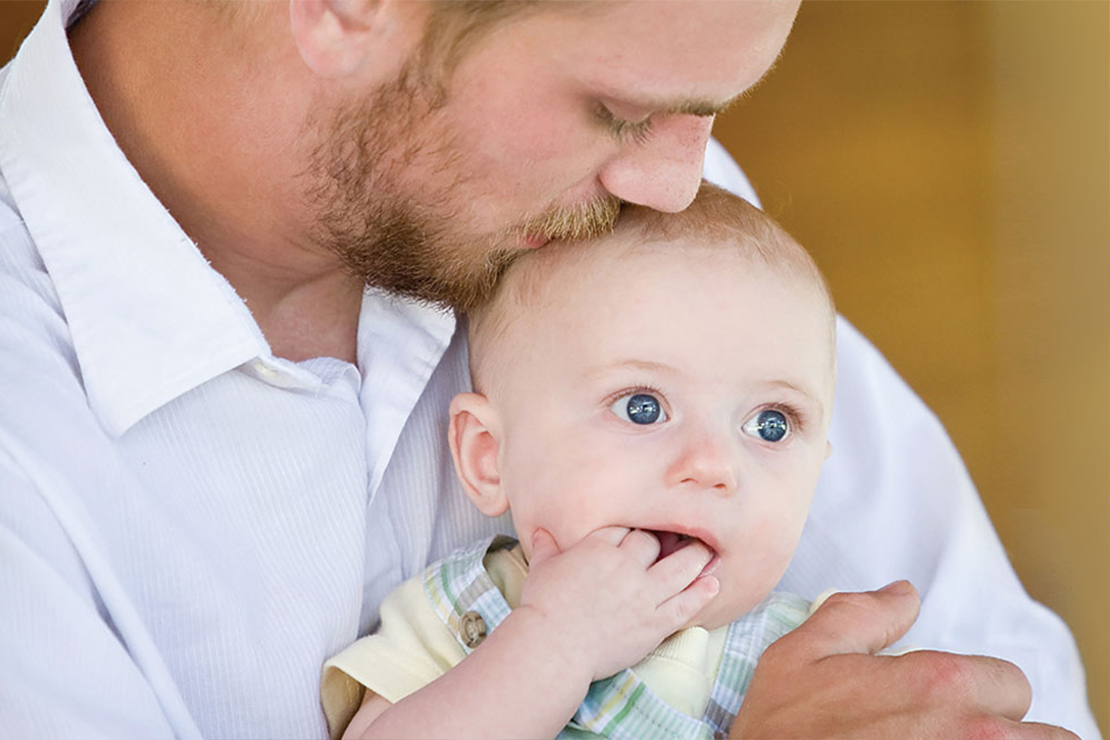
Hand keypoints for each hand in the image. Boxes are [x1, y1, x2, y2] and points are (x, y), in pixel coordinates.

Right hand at [515, 527, 718, 681]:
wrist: (553, 648)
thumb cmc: (543, 607)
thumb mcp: (541, 569)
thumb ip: (545, 548)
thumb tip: (539, 533)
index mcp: (599, 547)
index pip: (626, 528)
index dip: (637, 527)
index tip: (644, 528)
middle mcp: (626, 566)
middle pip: (655, 543)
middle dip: (667, 537)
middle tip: (680, 534)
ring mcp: (644, 595)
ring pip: (680, 568)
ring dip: (696, 557)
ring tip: (707, 552)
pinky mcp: (654, 623)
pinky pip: (686, 604)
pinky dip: (702, 593)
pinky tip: (713, 584)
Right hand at [730, 581, 1078, 739]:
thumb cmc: (781, 733)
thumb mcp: (800, 656)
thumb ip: (858, 614)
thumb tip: (902, 593)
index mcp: (937, 684)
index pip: (1008, 682)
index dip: (978, 691)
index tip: (946, 707)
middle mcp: (969, 733)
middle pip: (1040, 733)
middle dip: (1001, 730)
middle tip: (954, 735)